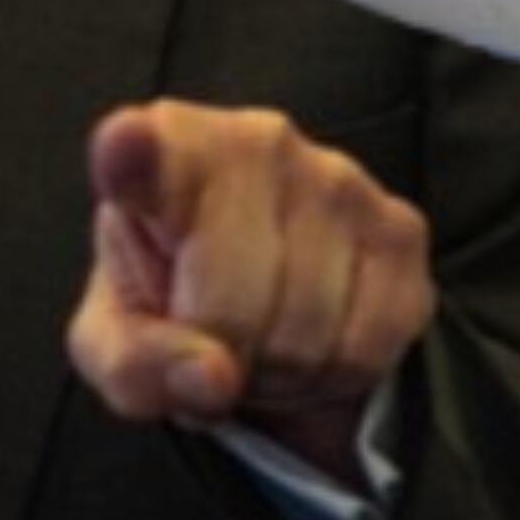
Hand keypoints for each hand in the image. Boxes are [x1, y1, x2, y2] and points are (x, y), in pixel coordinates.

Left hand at [65, 101, 436, 488]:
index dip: (134, 155)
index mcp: (169, 151)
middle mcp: (259, 142)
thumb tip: (213, 378)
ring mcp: (340, 178)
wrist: (260, 287)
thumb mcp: (118, 339)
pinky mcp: (401, 227)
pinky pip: (365, 348)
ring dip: (278, 372)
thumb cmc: (171, 295)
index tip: (122, 144)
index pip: (147, 154)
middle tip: (213, 344)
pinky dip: (334, 375)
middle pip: (231, 307)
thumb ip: (136, 363)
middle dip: (221, 357)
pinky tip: (314, 337)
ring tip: (261, 339)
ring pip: (304, 336)